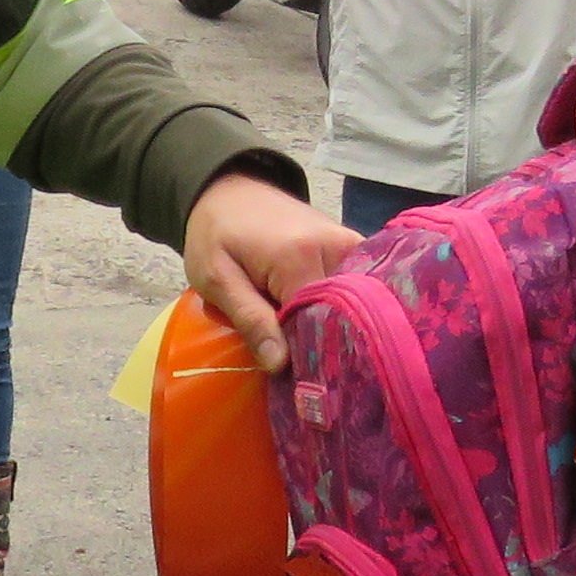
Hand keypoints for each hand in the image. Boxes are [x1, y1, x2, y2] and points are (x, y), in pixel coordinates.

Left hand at [184, 167, 361, 372]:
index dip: (308, 357)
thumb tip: (281, 365)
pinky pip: (360, 289)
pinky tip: (330, 328)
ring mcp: (351, 245)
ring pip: (357, 303)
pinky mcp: (354, 247)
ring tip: (320, 353)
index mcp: (299, 257)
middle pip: (345, 314)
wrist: (229, 190)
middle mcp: (337, 248)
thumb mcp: (216, 278)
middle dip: (330, 346)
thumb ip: (250, 319)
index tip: (300, 386)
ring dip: (339, 328)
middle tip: (311, 378)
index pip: (318, 325)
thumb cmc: (216, 233)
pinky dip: (346, 310)